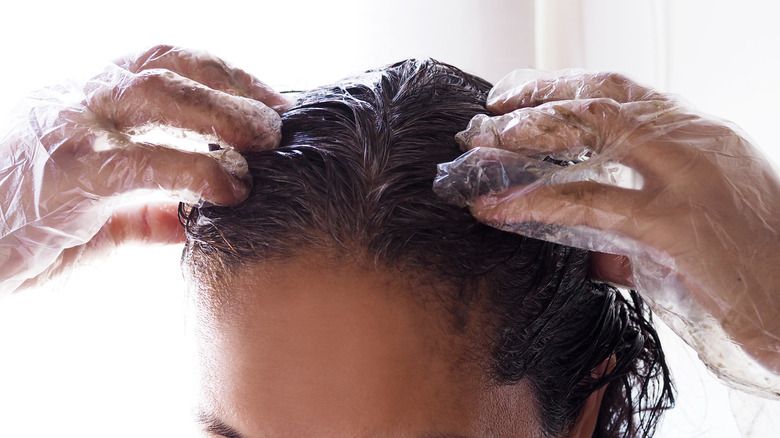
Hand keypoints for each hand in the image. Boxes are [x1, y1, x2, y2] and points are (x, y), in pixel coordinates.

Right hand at [0, 45, 289, 292]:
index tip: (273, 102)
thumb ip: (149, 210)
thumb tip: (198, 216)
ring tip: (263, 146)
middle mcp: (78, 100)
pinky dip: (192, 172)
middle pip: (165, 65)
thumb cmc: (29, 226)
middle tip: (278, 124)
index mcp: (89, 100)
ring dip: (219, 114)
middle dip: (231, 88)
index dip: (224, 75)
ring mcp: (68, 131)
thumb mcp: (101, 212)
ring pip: (153, 94)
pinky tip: (229, 191)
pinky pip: (138, 162)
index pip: (164, 62)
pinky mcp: (64, 176)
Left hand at [434, 70, 779, 392]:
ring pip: (591, 131)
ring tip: (478, 151)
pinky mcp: (675, 225)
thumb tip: (590, 253)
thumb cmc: (752, 272)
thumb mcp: (695, 234)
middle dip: (538, 98)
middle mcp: (696, 141)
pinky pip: (587, 203)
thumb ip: (639, 234)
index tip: (520, 95)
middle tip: (489, 114)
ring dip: (527, 136)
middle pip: (602, 97)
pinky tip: (494, 207)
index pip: (623, 94)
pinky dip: (533, 201)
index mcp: (701, 137)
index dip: (565, 88)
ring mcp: (688, 177)